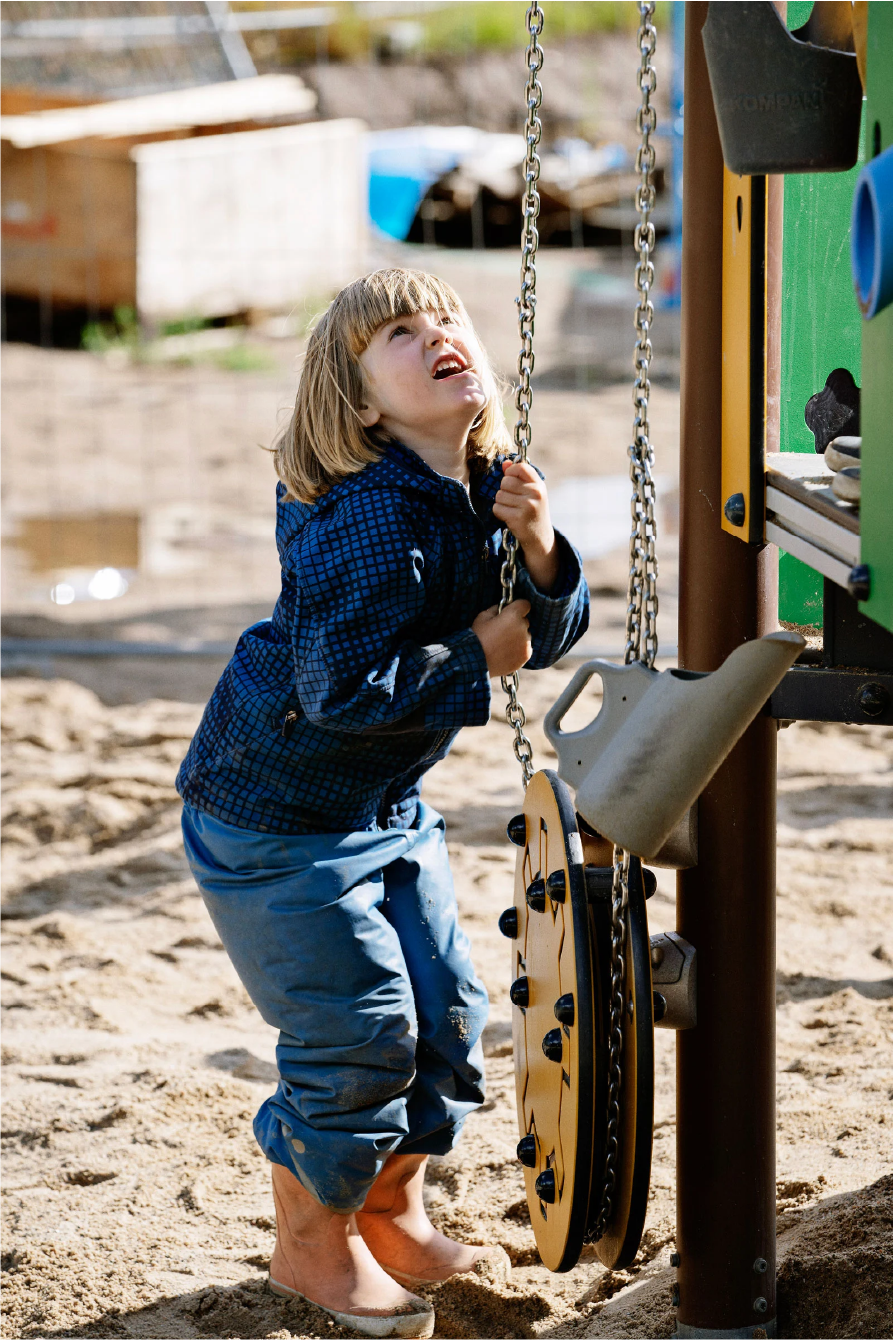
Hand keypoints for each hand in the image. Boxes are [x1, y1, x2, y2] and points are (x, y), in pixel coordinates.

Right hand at [472, 601, 531, 676]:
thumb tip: (503, 608)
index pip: (524, 604)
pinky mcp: (526, 655)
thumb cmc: (478, 637)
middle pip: (524, 621)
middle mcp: (523, 628)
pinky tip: (506, 652)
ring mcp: (526, 643)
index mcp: (513, 615)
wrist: (476, 661)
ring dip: (518, 637)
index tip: (512, 611)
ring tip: (503, 644)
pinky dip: (519, 649)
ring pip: (526, 635)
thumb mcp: (483, 617)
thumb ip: (496, 609)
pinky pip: (525, 648)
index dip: (518, 607)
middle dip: (516, 623)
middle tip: (502, 630)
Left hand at [493, 461, 559, 592]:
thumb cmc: (533, 510)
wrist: (539, 536)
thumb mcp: (532, 492)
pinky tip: (509, 516)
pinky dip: (499, 512)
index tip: (511, 479)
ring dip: (501, 502)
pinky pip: (497, 508)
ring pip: (499, 495)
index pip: (520, 467)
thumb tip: (505, 463)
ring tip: (512, 509)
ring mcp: (527, 506)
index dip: (510, 472)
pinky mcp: (517, 518)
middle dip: (504, 490)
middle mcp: (535, 494)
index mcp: (539, 485)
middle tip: (512, 500)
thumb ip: (519, 476)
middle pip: (505, 482)